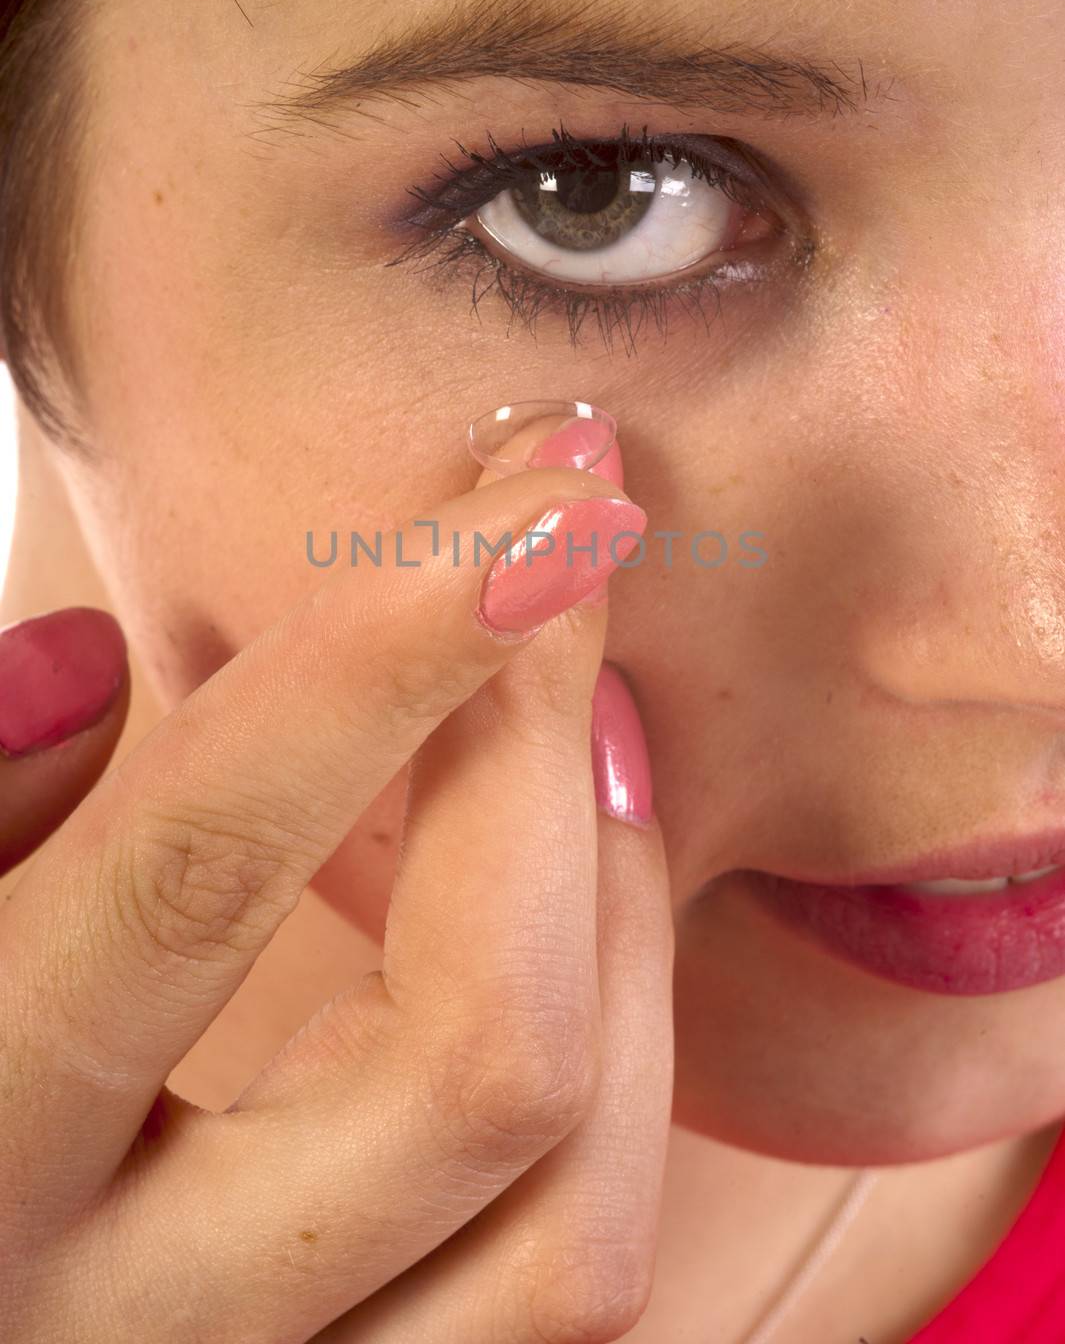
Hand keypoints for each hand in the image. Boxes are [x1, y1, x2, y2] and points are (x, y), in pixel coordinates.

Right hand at [0, 428, 674, 1343]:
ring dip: (627, 923)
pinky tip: (586, 909)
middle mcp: (126, 1337)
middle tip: (578, 560)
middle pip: (474, 1057)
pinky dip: (622, 1068)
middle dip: (551, 760)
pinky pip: (569, 1277)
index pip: (196, 875)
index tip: (545, 493)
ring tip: (598, 726)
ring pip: (578, 1220)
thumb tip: (92, 660)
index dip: (385, 659)